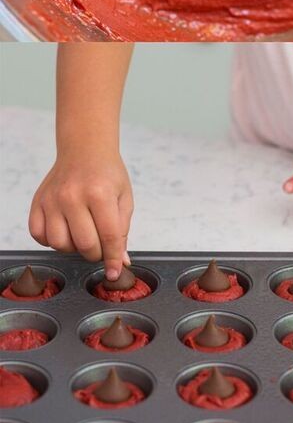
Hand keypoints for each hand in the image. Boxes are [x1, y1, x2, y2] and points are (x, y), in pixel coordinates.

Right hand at [28, 151, 133, 278]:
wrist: (84, 150)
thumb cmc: (106, 174)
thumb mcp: (124, 199)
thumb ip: (122, 231)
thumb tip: (120, 262)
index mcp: (99, 194)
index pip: (108, 237)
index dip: (113, 259)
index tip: (114, 272)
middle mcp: (72, 196)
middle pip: (84, 245)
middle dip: (95, 254)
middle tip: (99, 246)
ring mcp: (52, 199)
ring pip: (59, 244)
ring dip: (73, 248)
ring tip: (80, 235)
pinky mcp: (38, 202)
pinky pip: (38, 235)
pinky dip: (50, 240)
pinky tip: (63, 231)